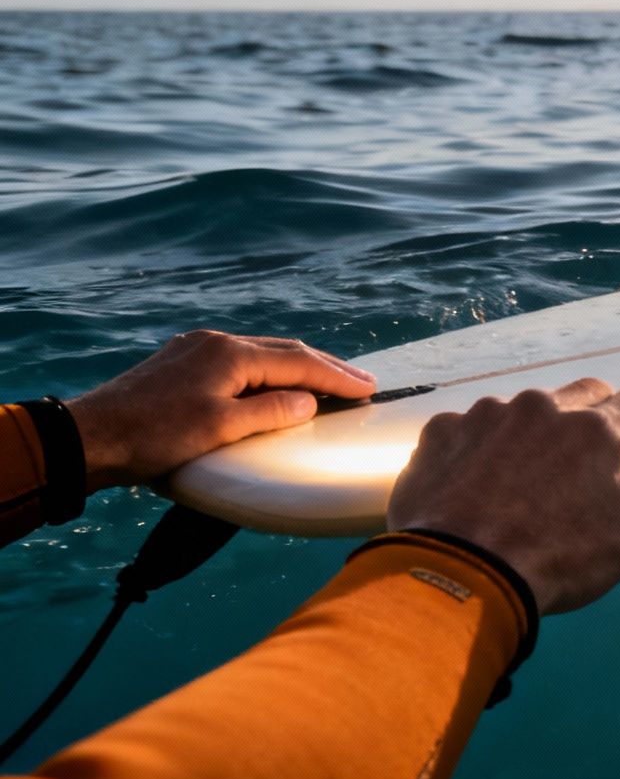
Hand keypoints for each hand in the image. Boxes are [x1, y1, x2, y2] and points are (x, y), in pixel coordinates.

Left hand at [68, 330, 376, 491]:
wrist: (90, 436)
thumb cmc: (155, 435)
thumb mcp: (221, 427)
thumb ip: (271, 411)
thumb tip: (309, 401)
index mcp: (229, 354)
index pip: (298, 361)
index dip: (337, 377)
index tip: (370, 389)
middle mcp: (214, 342)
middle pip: (284, 351)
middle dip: (325, 367)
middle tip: (362, 382)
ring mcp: (195, 350)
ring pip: (261, 354)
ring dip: (298, 368)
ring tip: (328, 383)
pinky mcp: (181, 364)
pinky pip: (239, 362)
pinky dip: (269, 372)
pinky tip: (276, 383)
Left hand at [385, 379, 619, 613]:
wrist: (461, 576)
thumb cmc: (553, 562)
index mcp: (596, 432)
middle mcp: (544, 409)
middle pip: (584, 393)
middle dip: (599, 409)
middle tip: (598, 443)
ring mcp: (488, 415)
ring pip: (524, 409)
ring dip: (535, 430)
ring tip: (529, 470)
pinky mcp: (443, 433)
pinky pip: (470, 430)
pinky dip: (481, 448)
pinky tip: (479, 481)